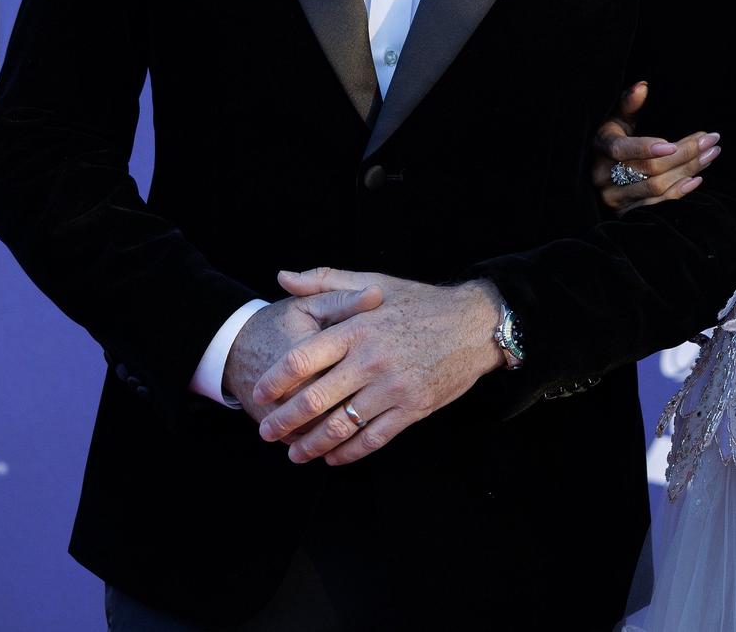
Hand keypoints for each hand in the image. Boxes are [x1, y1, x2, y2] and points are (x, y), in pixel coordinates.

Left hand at [251, 268, 506, 465]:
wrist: (475, 325)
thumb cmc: (422, 302)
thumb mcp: (375, 283)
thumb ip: (325, 281)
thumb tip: (282, 278)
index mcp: (358, 329)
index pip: (302, 359)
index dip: (275, 381)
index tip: (259, 393)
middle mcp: (372, 360)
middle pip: (314, 400)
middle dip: (284, 421)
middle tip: (267, 432)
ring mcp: (393, 388)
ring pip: (341, 426)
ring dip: (312, 445)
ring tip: (295, 454)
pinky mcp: (413, 408)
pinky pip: (373, 439)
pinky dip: (348, 453)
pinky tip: (333, 457)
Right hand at [592, 80, 718, 211]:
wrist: (598, 173)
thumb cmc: (613, 139)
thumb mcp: (617, 119)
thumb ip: (630, 103)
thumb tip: (643, 86)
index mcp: (601, 147)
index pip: (621, 149)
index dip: (646, 147)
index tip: (672, 144)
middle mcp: (603, 176)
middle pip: (649, 168)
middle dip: (684, 153)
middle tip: (711, 139)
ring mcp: (614, 197)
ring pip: (658, 187)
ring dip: (688, 170)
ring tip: (711, 154)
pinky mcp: (625, 212)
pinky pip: (658, 205)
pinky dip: (680, 192)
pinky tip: (697, 178)